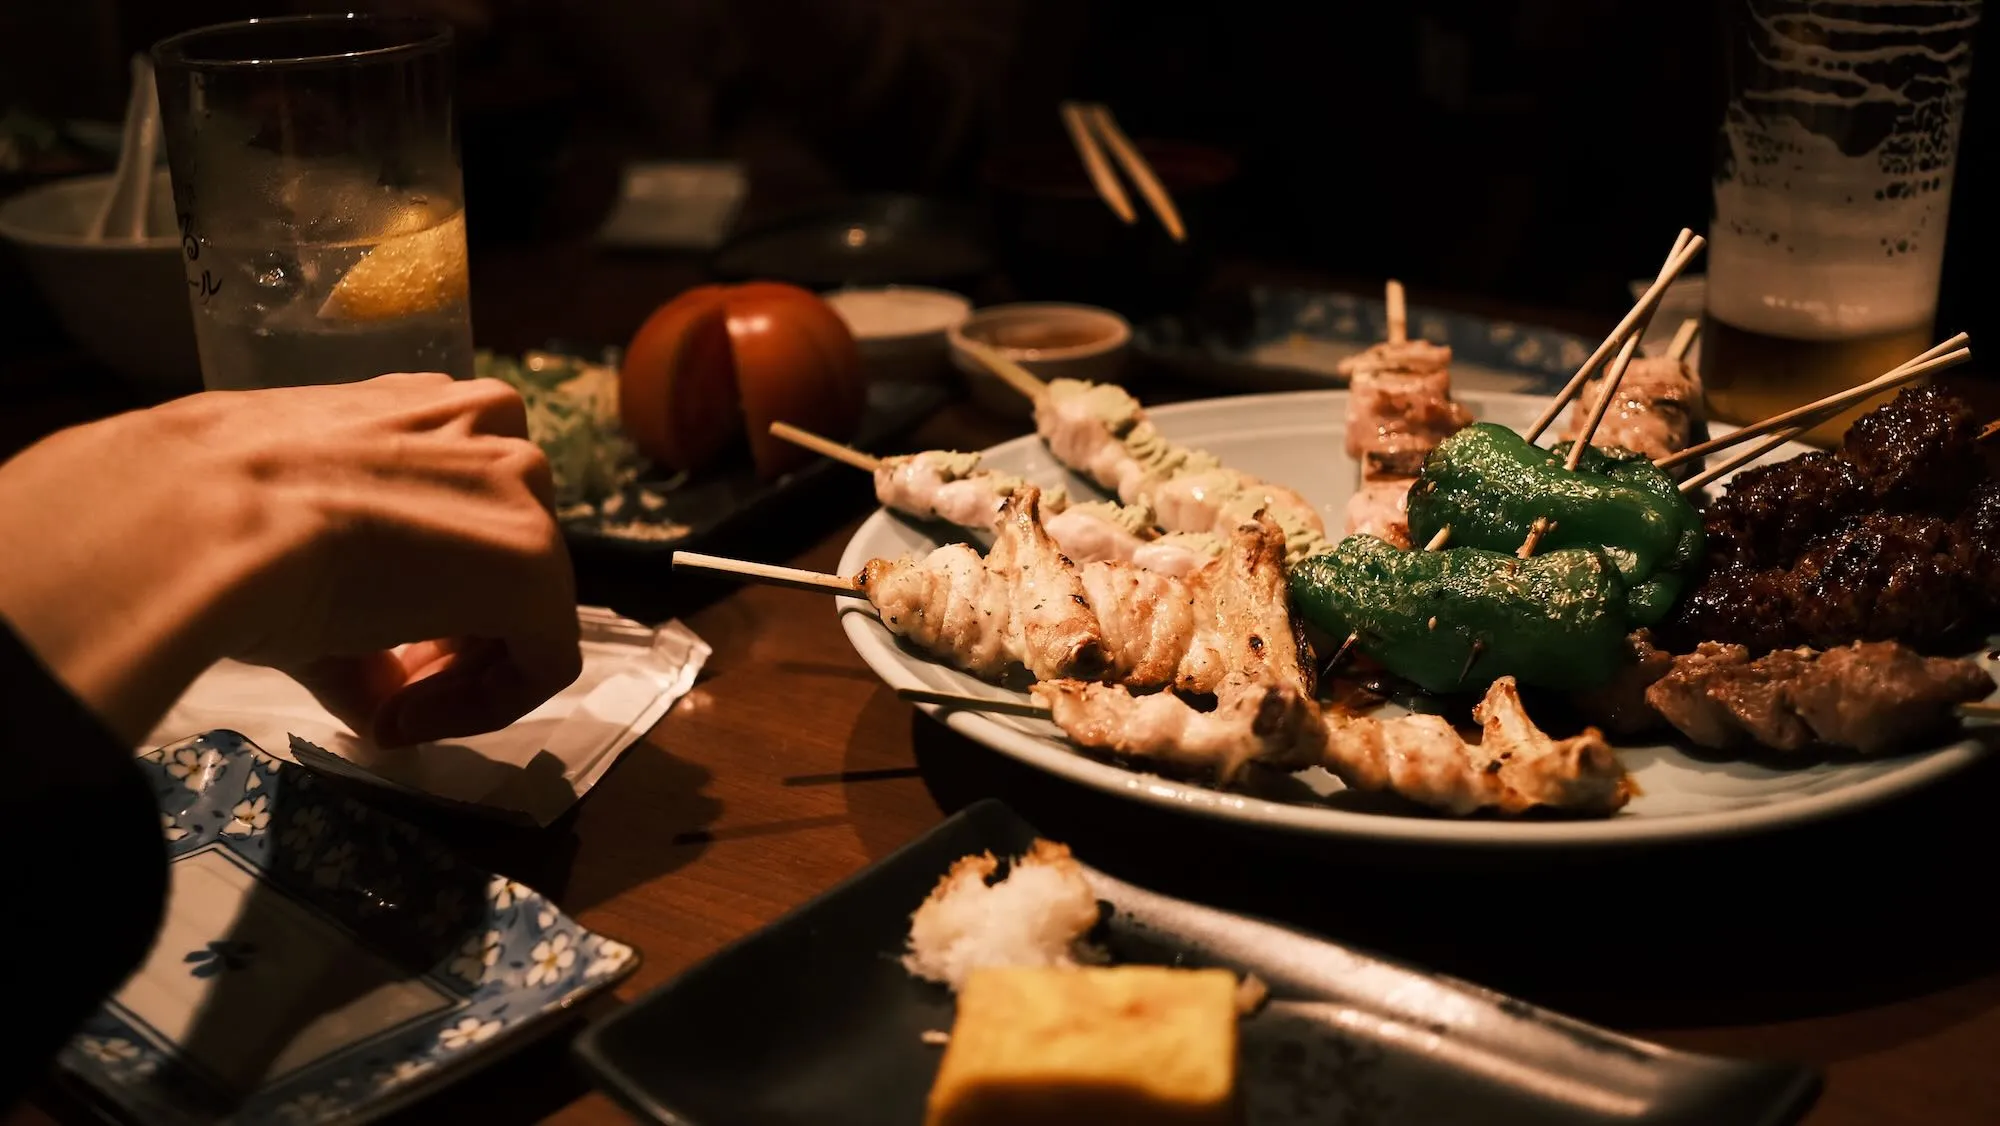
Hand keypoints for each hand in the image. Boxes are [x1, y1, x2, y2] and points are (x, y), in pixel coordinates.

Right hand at [0, 374, 580, 746]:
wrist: (204, 523)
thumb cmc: (223, 514)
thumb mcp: (300, 544)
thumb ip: (365, 610)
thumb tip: (383, 702)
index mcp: (435, 407)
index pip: (466, 510)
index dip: (427, 598)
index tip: (379, 653)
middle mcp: (494, 431)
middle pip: (503, 554)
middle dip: (453, 636)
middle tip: (392, 690)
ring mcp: (523, 493)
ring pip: (531, 603)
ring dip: (466, 672)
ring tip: (394, 709)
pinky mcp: (535, 567)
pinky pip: (546, 655)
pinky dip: (489, 704)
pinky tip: (410, 716)